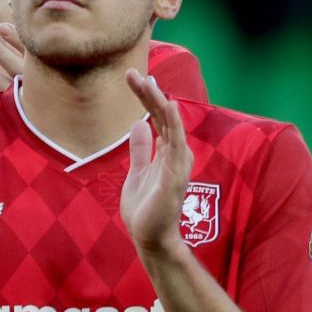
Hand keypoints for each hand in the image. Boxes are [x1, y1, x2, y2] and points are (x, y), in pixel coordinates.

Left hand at [121, 70, 190, 258]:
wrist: (149, 238)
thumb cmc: (145, 208)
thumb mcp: (137, 172)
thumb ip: (140, 149)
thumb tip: (138, 124)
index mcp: (166, 152)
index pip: (158, 117)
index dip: (147, 97)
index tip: (134, 78)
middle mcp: (175, 154)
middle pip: (164, 116)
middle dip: (149, 94)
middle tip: (134, 73)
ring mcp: (177, 163)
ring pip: (171, 125)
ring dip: (160, 102)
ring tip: (148, 81)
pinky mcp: (175, 175)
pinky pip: (177, 144)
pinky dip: (175, 124)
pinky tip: (169, 106)